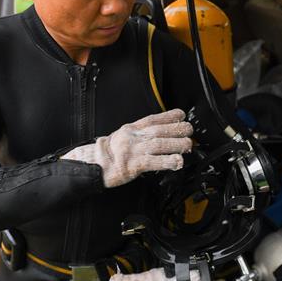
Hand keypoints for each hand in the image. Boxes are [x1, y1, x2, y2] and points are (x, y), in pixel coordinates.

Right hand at [61, 109, 192, 186]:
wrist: (92, 165)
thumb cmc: (108, 153)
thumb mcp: (123, 136)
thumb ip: (140, 133)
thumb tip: (161, 132)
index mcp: (131, 129)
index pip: (153, 119)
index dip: (169, 116)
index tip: (182, 115)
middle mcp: (133, 137)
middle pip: (158, 130)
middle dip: (177, 129)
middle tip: (190, 131)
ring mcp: (133, 151)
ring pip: (158, 144)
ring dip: (176, 144)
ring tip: (188, 145)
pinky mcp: (132, 165)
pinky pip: (152, 162)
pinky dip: (167, 161)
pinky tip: (177, 162)